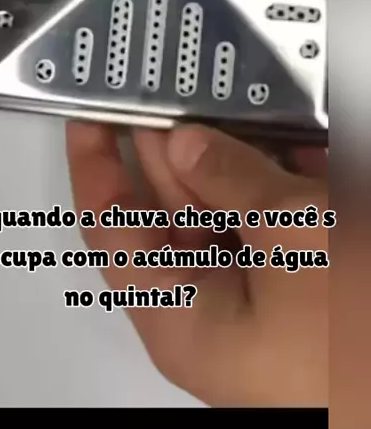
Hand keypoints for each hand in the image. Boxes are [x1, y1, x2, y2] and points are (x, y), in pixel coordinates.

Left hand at [66, 123, 328, 406]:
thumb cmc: (358, 337)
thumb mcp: (288, 237)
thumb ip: (229, 181)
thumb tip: (187, 145)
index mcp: (182, 315)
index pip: (111, 228)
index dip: (96, 166)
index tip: (90, 117)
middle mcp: (216, 312)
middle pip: (171, 214)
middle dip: (172, 151)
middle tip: (170, 97)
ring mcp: (265, 300)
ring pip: (229, 213)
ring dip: (231, 160)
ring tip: (227, 106)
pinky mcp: (309, 287)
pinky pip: (278, 225)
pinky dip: (278, 181)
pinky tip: (286, 141)